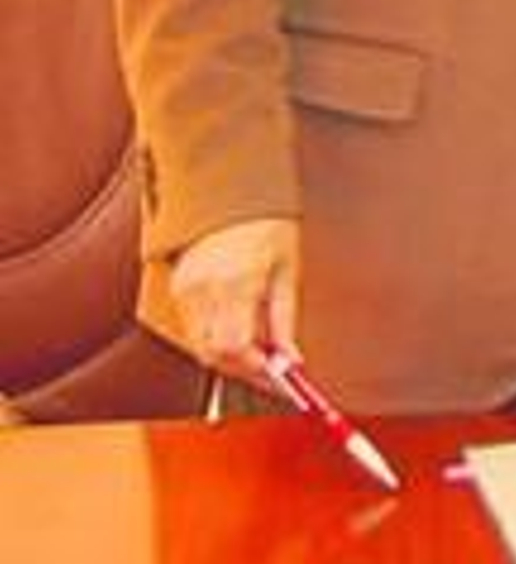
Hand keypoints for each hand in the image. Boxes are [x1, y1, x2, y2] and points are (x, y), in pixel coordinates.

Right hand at [169, 216, 301, 385]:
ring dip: (230, 354)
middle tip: (271, 367)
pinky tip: (237, 326)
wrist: (231, 188)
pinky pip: (194, 328)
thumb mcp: (287, 267)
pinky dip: (215, 336)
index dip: (257, 369)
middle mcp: (205, 288)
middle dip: (244, 367)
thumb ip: (285, 317)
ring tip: (259, 345)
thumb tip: (290, 357)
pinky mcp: (177, 286)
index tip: (279, 376)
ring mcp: (186, 288)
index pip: (236, 347)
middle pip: (215, 354)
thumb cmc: (265, 220)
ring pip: (201, 345)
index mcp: (236, 281)